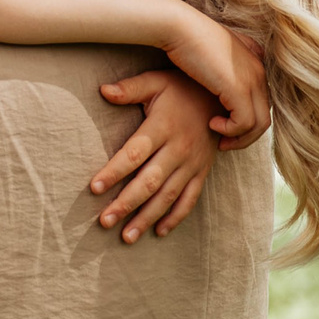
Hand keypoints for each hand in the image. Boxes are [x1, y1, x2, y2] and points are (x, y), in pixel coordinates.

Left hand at [87, 70, 222, 243]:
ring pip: (167, 196)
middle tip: (104, 222)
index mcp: (162, 127)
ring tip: (126, 236)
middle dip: (126, 203)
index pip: (134, 153)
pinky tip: (158, 232)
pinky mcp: (202, 172)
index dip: (114, 171)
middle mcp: (178, 149)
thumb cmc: (182, 88)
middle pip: (149, 181)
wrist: (225, 97)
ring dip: (146, 218)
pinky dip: (175, 217)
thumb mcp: (156, 82)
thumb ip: (130, 88)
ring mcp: (192, 164)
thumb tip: (102, 90)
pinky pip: (189, 199)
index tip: (94, 188)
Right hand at [162, 13, 270, 148]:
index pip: (261, 102)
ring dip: (239, 138)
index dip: (245, 120)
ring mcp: (252, 80)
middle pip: (264, 116)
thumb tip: (217, 80)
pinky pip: (244, 123)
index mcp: (255, 63)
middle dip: (245, 135)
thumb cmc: (186, 38)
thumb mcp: (212, 52)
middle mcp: (259, 71)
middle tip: (223, 141)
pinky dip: (229, 130)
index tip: (224, 125)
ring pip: (259, 124)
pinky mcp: (239, 88)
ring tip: (218, 138)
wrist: (178, 27)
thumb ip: (223, 65)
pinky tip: (211, 123)